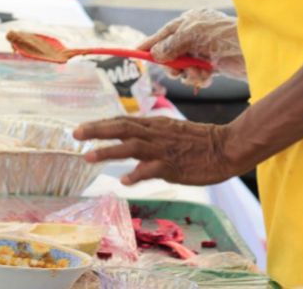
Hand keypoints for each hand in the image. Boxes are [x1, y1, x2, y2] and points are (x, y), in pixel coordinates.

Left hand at [74, 116, 241, 185]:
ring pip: (131, 146)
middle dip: (96, 130)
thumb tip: (130, 137)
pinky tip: (124, 181)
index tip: (81, 128)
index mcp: (154, 125)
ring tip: (88, 157)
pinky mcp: (174, 165)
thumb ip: (150, 133)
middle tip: (75, 134)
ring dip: (108, 151)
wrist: (226, 146)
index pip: (122, 121)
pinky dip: (137, 174)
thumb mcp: (171, 130)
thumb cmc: (200, 141)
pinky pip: (152, 169)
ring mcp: (163, 149)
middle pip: (120, 128)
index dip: (100, 124)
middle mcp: (154, 134)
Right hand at [141, 7, 245, 86]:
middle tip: (175, 69)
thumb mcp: (191, 34)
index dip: (149, 43)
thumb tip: (155, 55)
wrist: (254, 50)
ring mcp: (203, 52)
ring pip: (182, 67)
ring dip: (186, 73)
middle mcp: (194, 37)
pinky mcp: (213, 66)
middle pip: (170, 54)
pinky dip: (198, 78)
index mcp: (188, 22)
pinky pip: (195, 76)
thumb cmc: (223, 34)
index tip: (135, 52)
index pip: (163, 34)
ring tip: (197, 72)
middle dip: (171, 64)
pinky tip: (206, 76)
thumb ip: (170, 45)